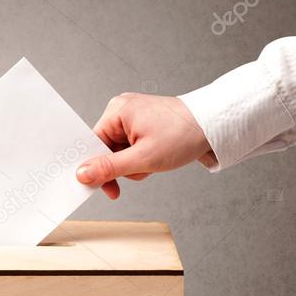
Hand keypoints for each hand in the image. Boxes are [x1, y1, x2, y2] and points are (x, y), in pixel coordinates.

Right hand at [76, 93, 213, 198]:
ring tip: (154, 160)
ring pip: (120, 152)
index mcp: (117, 111)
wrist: (214, 126)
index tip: (103, 186)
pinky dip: (142, 157)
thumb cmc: (183, 135)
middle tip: (142, 169)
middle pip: (106, 150)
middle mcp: (122, 109)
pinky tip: (156, 156)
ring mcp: (133, 116)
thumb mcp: (143, 159)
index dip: (96, 168)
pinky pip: (131, 147)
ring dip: (135, 164)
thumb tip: (81, 174)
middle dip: (123, 166)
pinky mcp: (143, 123)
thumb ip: (109, 168)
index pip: (93, 144)